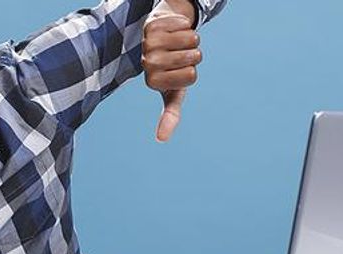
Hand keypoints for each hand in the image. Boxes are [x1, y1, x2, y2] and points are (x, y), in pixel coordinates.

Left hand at [142, 0, 200, 141]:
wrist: (159, 37)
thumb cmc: (169, 67)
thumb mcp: (171, 92)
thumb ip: (169, 114)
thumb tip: (161, 139)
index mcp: (153, 81)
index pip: (191, 77)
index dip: (192, 72)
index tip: (179, 72)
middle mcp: (148, 64)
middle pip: (194, 57)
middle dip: (194, 54)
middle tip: (180, 54)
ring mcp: (149, 43)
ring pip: (191, 39)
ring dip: (191, 39)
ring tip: (177, 41)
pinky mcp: (152, 25)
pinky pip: (184, 25)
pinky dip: (184, 26)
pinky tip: (173, 29)